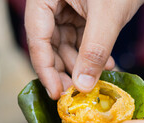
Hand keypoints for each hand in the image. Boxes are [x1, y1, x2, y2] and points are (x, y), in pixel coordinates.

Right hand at [25, 0, 143, 98]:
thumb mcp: (107, 16)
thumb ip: (93, 51)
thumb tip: (82, 86)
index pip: (36, 36)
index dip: (45, 68)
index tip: (56, 93)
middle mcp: (53, 2)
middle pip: (49, 43)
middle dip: (64, 70)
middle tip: (76, 93)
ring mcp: (68, 9)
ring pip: (66, 45)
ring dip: (81, 65)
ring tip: (96, 79)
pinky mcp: (83, 16)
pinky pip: (81, 41)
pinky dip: (92, 56)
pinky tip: (106, 65)